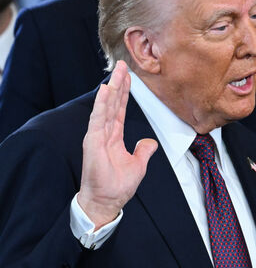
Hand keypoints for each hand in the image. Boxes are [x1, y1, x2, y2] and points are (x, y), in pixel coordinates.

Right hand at [77, 60, 157, 228]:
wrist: (106, 203)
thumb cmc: (117, 186)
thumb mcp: (138, 165)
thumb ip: (143, 150)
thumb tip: (149, 142)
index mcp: (114, 135)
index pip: (120, 108)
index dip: (124, 92)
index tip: (128, 76)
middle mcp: (105, 132)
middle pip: (113, 102)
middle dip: (118, 82)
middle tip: (122, 64)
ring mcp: (98, 135)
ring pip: (106, 105)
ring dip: (112, 87)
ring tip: (117, 71)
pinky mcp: (93, 141)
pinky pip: (98, 118)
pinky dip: (102, 103)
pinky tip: (106, 89)